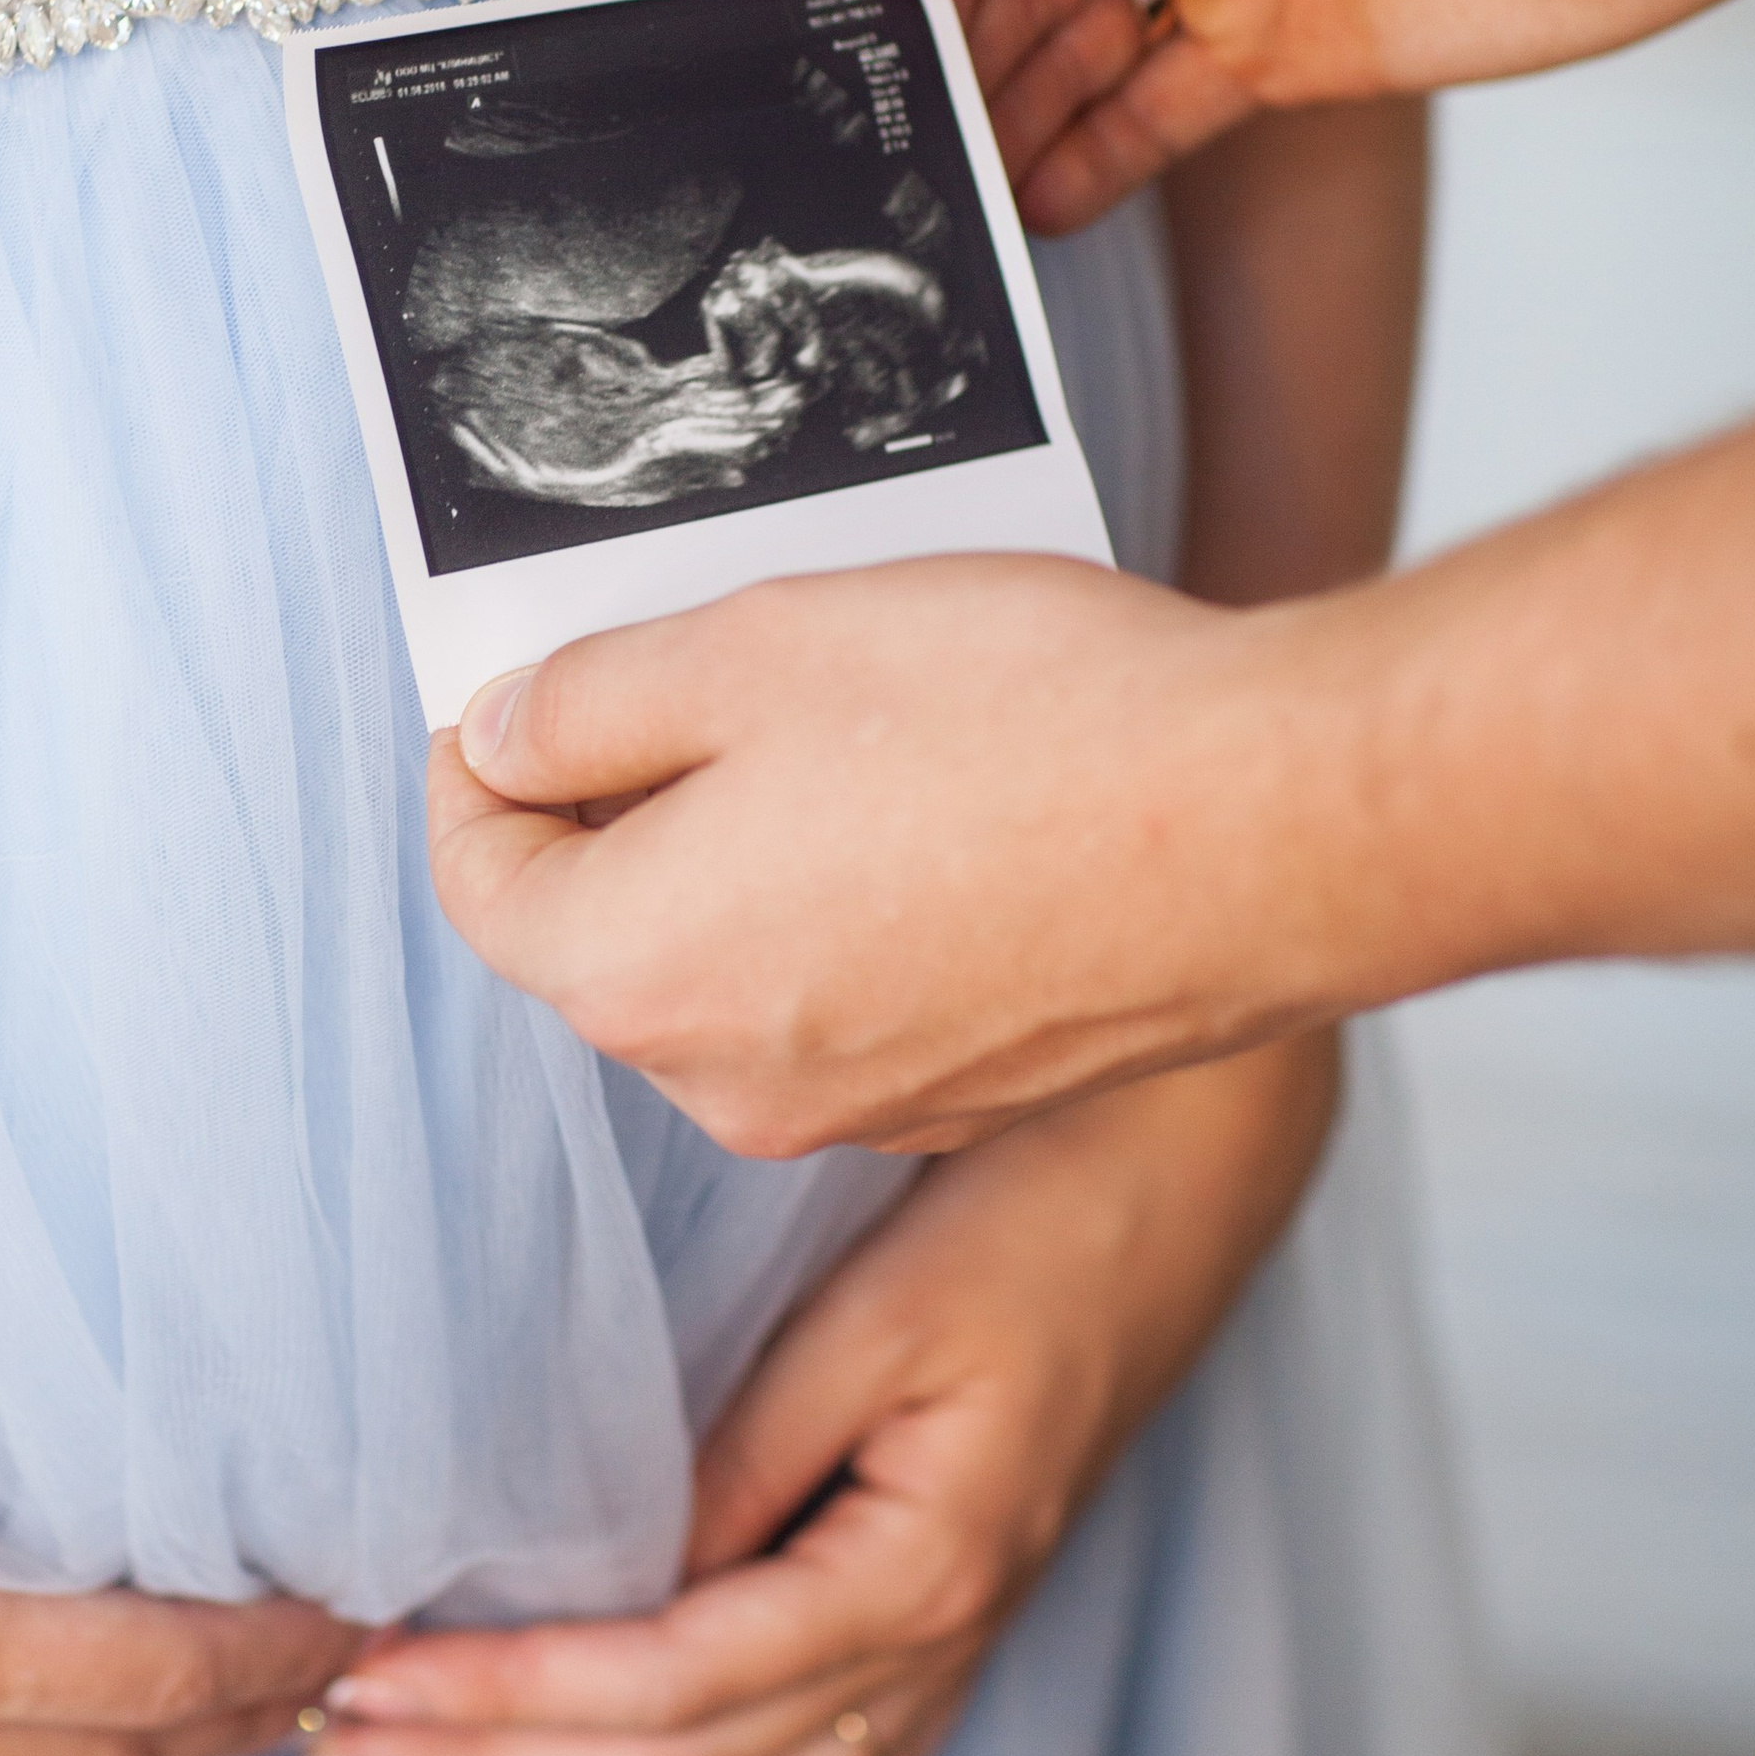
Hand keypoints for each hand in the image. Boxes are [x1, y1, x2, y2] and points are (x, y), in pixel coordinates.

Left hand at [294, 1040, 1334, 1755]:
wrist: (1196, 1168)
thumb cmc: (1037, 1206)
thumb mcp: (874, 1313)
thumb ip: (743, 1452)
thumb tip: (614, 1570)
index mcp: (918, 1570)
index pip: (668, 1686)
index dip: (505, 1701)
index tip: (364, 1686)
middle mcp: (942, 1636)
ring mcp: (963, 1637)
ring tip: (435, 1749)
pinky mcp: (965, 1607)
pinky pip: (830, 1754)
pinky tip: (624, 1735)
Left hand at [429, 559, 1328, 1154]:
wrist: (1273, 829)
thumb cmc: (1017, 722)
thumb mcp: (751, 647)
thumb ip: (590, 701)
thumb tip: (503, 735)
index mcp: (637, 970)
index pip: (482, 880)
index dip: (481, 767)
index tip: (522, 690)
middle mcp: (724, 1080)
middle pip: (605, 936)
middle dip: (623, 808)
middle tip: (702, 672)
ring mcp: (855, 1108)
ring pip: (734, 966)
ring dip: (748, 855)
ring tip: (847, 723)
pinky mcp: (967, 1097)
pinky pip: (852, 997)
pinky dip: (856, 910)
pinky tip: (946, 806)